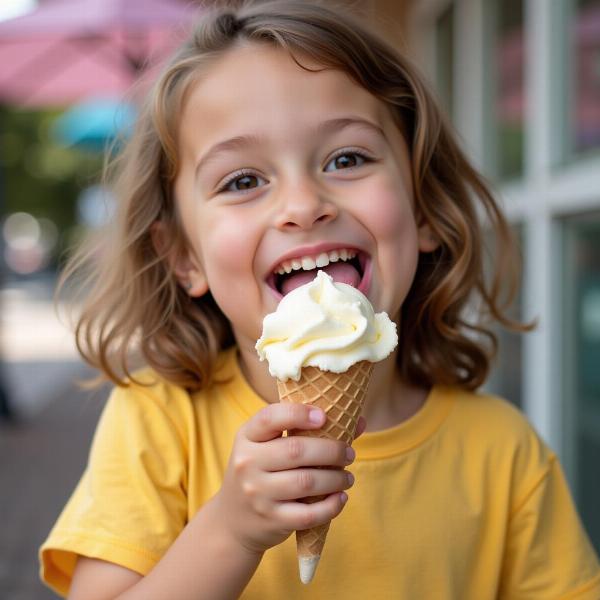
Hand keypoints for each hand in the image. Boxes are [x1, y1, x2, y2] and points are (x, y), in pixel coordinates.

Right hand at [213, 403, 359, 555]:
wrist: (232, 521)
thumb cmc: (260, 473)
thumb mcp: (267, 446)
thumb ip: (305, 431)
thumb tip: (358, 421)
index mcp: (247, 437)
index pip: (270, 418)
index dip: (299, 414)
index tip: (324, 416)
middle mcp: (247, 463)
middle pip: (296, 450)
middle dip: (331, 450)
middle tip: (349, 453)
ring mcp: (257, 494)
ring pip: (307, 482)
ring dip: (336, 478)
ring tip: (348, 476)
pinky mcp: (271, 520)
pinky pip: (309, 514)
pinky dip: (331, 506)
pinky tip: (340, 498)